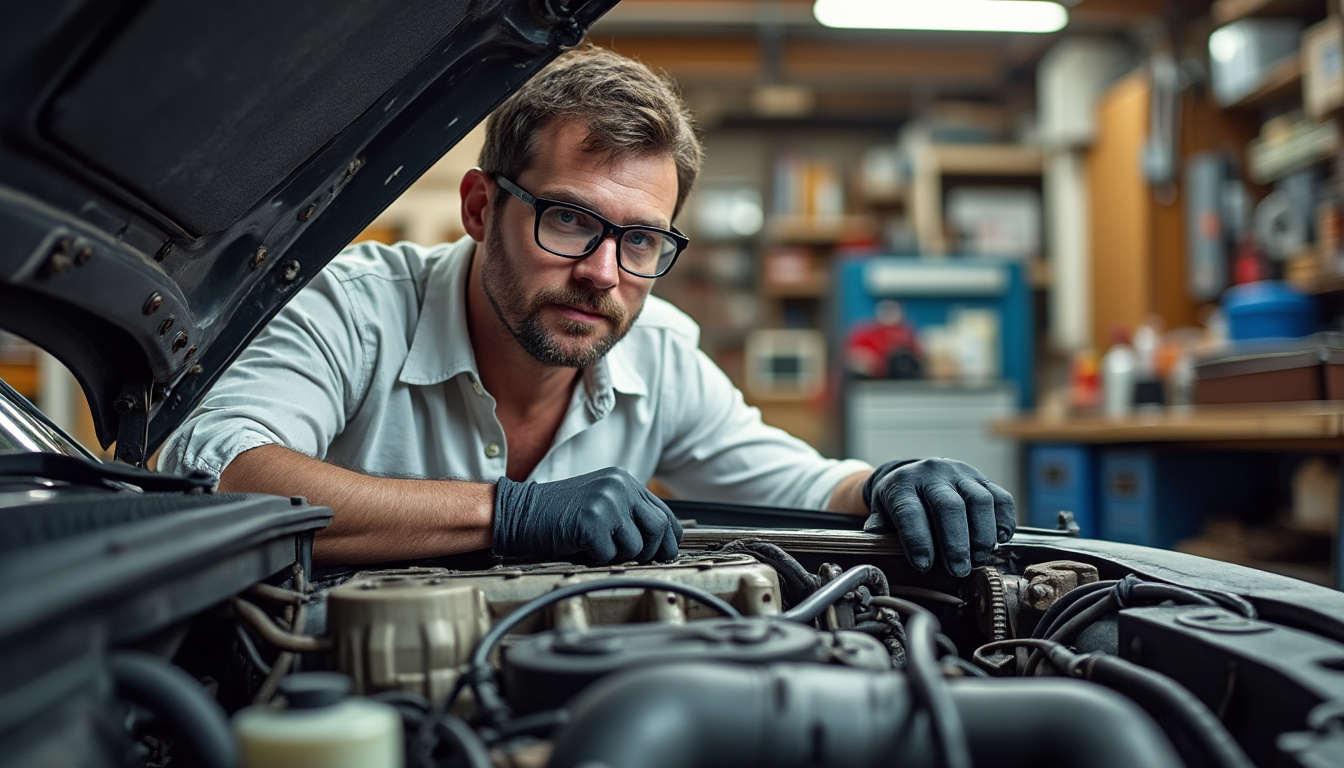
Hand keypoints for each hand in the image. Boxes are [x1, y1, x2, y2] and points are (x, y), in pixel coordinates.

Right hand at [493, 467, 681, 563]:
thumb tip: (660, 543)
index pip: (664, 513)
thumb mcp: (599, 503)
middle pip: (659, 528)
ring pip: (637, 546)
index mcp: (623, 481)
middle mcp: (619, 487)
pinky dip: (597, 560)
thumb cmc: (555, 514)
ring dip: (619, 556)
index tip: (665, 554)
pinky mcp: (592, 521)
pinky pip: (610, 555)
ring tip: (597, 547)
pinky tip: (582, 548)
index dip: (669, 539)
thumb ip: (628, 514)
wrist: (518, 513)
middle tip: (637, 561)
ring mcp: (606, 502)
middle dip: (652, 551)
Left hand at [863, 458, 1014, 576]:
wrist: (916, 472)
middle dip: (955, 542)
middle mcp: (933, 475)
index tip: (923, 566)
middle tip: (959, 570)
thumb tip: (875, 537)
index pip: (910, 511)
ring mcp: (961, 474)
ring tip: (979, 558)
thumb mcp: (882, 510)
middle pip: (949, 506)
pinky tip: (999, 539)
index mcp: (903, 485)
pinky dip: (1004, 520)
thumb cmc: (900, 500)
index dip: (917, 540)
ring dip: (982, 534)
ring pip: (979, 500)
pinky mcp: (982, 479)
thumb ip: (880, 525)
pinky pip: (1000, 497)